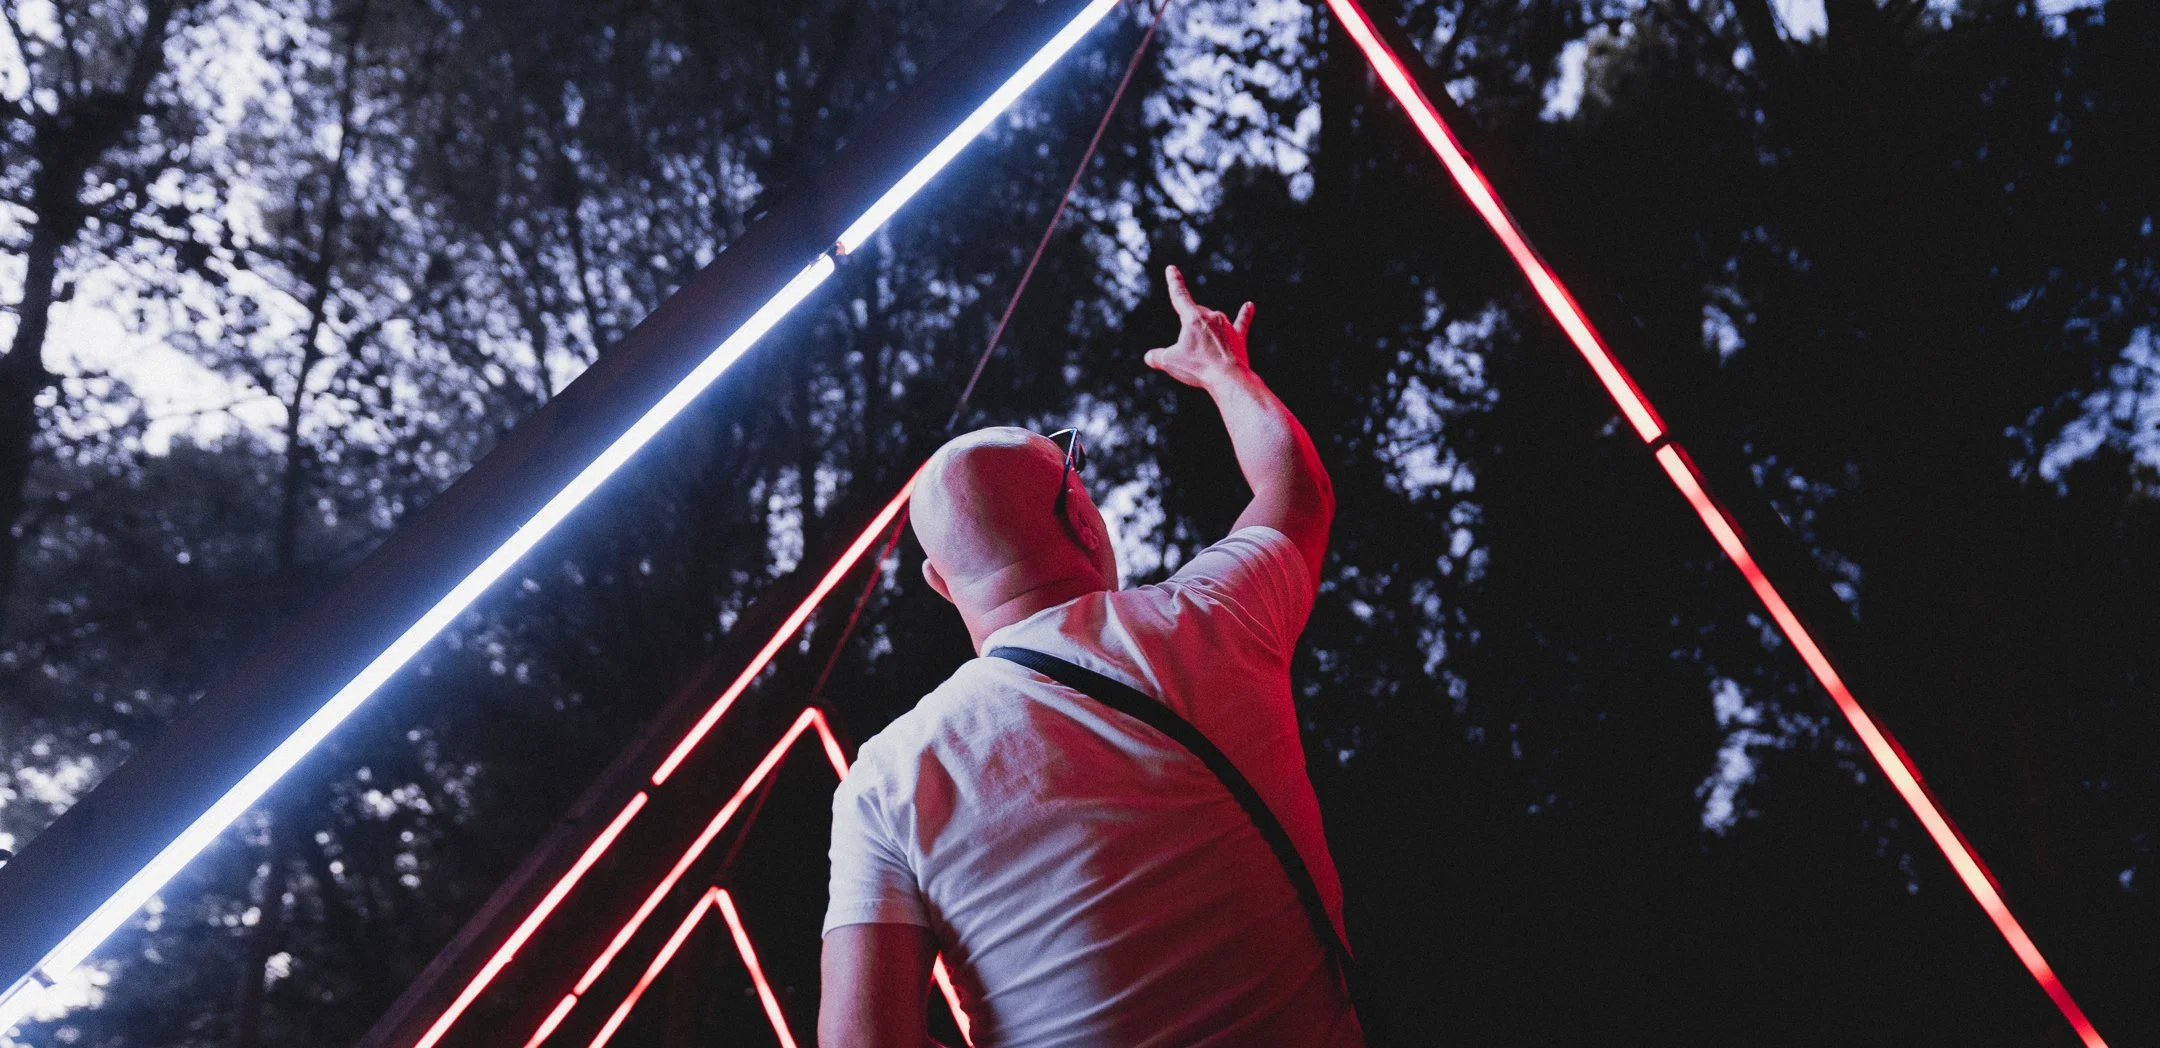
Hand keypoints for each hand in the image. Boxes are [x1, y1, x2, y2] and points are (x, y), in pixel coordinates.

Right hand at [1143, 264, 1253, 389]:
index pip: (1179, 296)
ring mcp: (1226, 325)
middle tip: (1188, 352)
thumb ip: (1156, 357)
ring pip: (1213, 321)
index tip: (1171, 268)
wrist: (1227, 378)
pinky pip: (1241, 322)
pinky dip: (1245, 314)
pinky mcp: (1238, 337)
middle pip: (1195, 314)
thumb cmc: (1197, 368)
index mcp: (1192, 318)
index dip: (1174, 282)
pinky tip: (1249, 305)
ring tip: (1204, 355)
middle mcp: (1211, 316)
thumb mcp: (1169, 362)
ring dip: (1206, 332)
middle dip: (1189, 328)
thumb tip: (1150, 357)